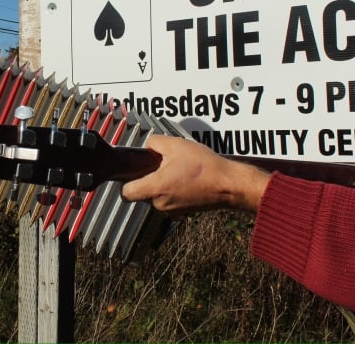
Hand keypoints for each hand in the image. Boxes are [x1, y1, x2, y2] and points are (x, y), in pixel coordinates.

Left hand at [121, 135, 269, 217]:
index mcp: (155, 188)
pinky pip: (170, 199)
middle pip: (142, 192)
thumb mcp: (176, 145)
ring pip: (156, 195)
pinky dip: (173, 189)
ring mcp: (172, 210)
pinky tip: (186, 177)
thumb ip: (155, 143)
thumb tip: (149, 146)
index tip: (133, 171)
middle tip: (161, 164)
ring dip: (162, 183)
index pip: (125, 193)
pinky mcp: (183, 211)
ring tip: (177, 169)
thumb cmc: (204, 166)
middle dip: (148, 178)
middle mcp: (160, 203)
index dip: (125, 181)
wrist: (229, 184)